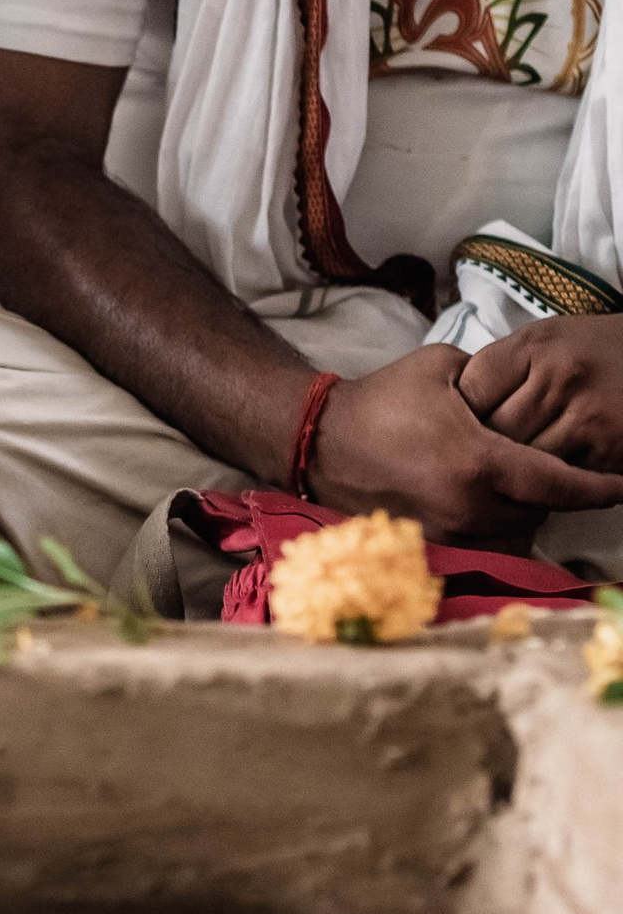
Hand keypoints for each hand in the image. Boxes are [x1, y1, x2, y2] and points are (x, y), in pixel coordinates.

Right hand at [312, 341, 622, 543]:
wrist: (319, 439)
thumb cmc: (381, 400)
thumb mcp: (443, 368)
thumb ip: (494, 379)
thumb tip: (526, 391)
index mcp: (478, 461)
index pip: (558, 484)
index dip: (598, 487)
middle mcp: (468, 506)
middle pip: (540, 511)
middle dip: (554, 493)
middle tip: (556, 469)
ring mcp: (448, 532)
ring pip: (515, 535)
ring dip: (525, 513)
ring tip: (518, 487)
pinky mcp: (430, 546)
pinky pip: (484, 546)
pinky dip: (497, 530)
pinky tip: (492, 507)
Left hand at [457, 314, 622, 471]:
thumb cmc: (599, 352)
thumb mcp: (551, 340)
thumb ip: (506, 368)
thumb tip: (458, 407)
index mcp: (535, 344)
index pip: (470, 388)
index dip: (461, 414)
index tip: (459, 425)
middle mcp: (558, 375)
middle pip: (492, 430)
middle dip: (484, 448)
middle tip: (480, 457)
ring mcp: (587, 414)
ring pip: (523, 460)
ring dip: (517, 469)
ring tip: (515, 468)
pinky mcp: (609, 448)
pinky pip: (561, 476)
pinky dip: (553, 479)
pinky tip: (553, 473)